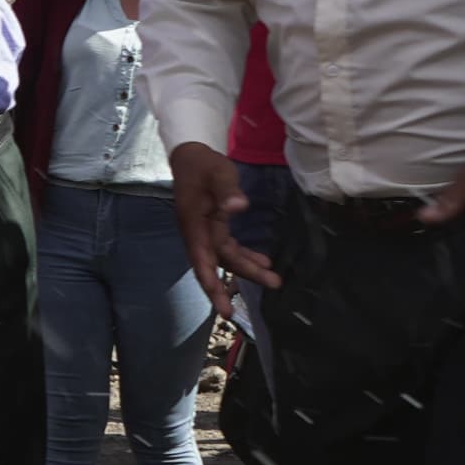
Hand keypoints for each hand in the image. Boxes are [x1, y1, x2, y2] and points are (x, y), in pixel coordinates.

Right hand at [171, 142, 274, 310]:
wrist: (190, 156)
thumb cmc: (203, 165)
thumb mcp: (217, 173)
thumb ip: (227, 190)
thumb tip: (239, 207)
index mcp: (193, 224)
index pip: (203, 260)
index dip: (212, 284)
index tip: (223, 307)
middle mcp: (196, 233)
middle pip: (216, 264)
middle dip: (234, 282)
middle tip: (256, 298)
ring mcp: (204, 232)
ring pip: (225, 258)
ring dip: (246, 269)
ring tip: (274, 280)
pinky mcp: (213, 228)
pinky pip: (228, 249)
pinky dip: (245, 257)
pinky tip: (264, 262)